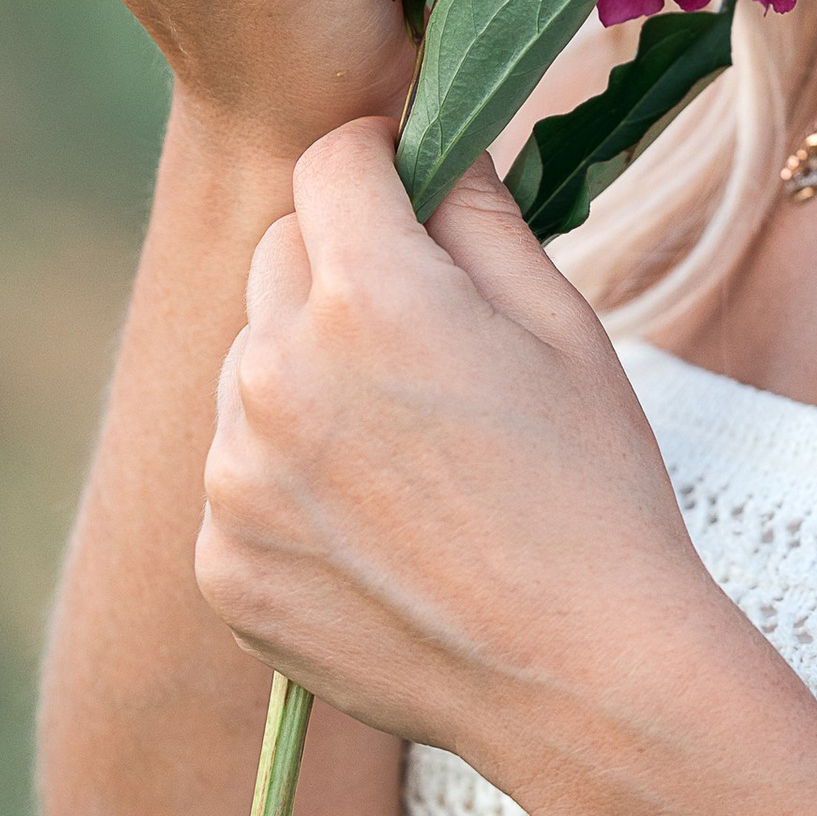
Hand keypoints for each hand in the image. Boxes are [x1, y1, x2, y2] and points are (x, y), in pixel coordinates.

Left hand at [195, 121, 730, 783]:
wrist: (582, 678)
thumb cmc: (594, 489)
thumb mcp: (561, 324)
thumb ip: (477, 212)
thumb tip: (433, 136)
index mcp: (366, 295)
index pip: (330, 160)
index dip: (381, 164)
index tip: (414, 196)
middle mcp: (274, 375)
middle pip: (281, 259)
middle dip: (343, 271)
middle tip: (432, 347)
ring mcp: (234, 480)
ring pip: (252, 371)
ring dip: (309, 382)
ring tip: (413, 459)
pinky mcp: (222, 565)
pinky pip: (240, 480)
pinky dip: (292, 488)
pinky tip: (381, 533)